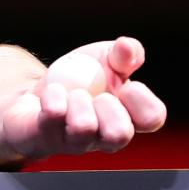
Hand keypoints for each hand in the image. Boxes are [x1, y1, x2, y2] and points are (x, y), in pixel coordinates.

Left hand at [1, 36, 165, 158]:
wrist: (36, 93)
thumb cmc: (79, 80)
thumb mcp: (104, 58)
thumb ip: (123, 53)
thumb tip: (126, 47)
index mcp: (127, 116)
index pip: (152, 119)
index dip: (143, 101)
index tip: (127, 85)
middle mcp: (104, 137)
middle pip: (119, 135)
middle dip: (109, 106)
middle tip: (99, 96)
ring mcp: (74, 142)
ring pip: (83, 128)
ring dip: (78, 99)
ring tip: (74, 94)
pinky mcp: (45, 139)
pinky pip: (52, 116)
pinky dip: (53, 94)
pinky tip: (53, 92)